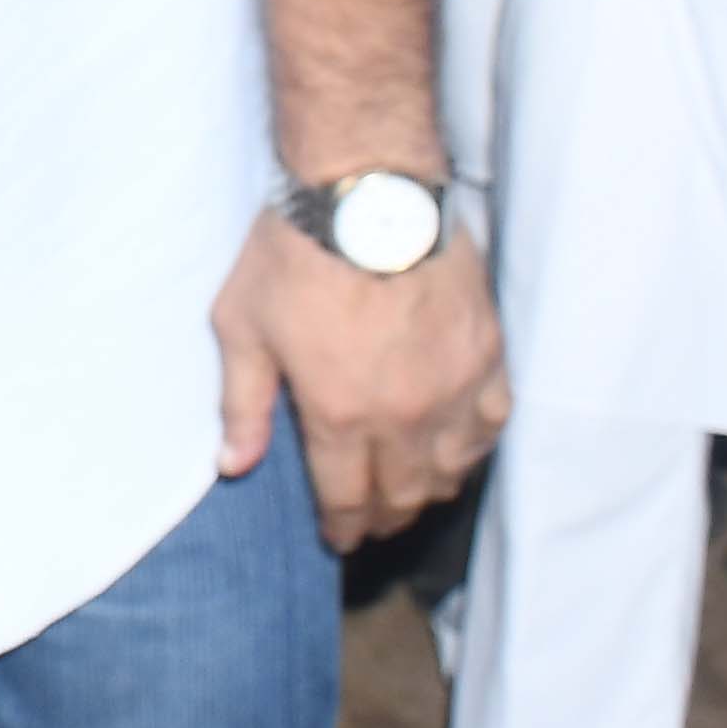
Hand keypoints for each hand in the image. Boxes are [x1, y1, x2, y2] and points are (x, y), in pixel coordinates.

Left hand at [210, 210, 506, 550]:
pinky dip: (474, 445)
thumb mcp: (243, 326)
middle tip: (371, 521)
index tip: (338, 538)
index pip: (347, 498)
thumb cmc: (295, 253)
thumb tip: (234, 466)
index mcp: (341, 414)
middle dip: (384, 516)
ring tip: (412, 491)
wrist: (368, 189)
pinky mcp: (486, 353)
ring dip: (430, 489)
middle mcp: (405, 414)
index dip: (341, 527)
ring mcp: (453, 386)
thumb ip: (242, 404)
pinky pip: (492, 421)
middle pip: (403, 494)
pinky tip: (459, 447)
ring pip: (452, 468)